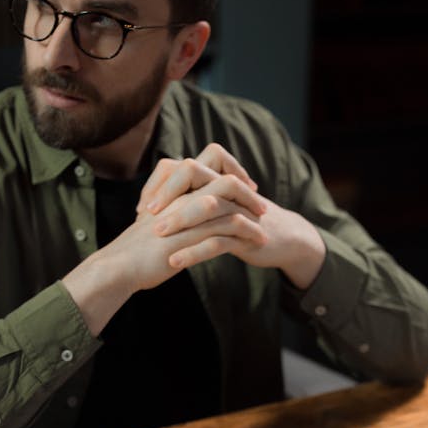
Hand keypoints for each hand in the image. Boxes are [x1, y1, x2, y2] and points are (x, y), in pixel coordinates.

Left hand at [139, 144, 325, 287]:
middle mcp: (226, 188)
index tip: (143, 207)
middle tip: (147, 214)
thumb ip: (192, 198)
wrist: (284, 238)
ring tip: (158, 236)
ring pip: (207, 204)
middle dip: (168, 191)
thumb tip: (158, 201)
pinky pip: (218, 240)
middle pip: (193, 172)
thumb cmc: (243, 223)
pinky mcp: (246, 234)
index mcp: (216, 178)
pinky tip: (176, 262)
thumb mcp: (218, 206)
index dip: (160, 182)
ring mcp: (238, 209)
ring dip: (180, 219)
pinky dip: (195, 251)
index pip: (181, 166)